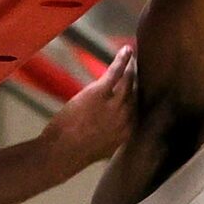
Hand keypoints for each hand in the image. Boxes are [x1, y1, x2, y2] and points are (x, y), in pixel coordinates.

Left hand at [38, 46, 136, 176]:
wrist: (63, 151)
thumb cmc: (76, 154)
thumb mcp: (100, 149)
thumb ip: (110, 137)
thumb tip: (110, 132)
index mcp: (126, 132)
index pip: (138, 112)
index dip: (138, 102)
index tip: (140, 93)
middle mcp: (126, 117)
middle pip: (136, 96)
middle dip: (139, 85)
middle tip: (140, 73)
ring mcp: (115, 105)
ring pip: (129, 83)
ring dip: (132, 71)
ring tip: (134, 61)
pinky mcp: (101, 93)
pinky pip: (116, 73)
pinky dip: (123, 60)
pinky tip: (127, 50)